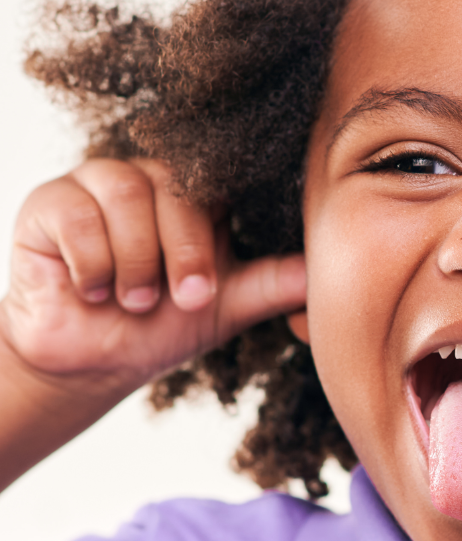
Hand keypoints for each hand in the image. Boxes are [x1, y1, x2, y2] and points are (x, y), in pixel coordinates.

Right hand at [0, 158, 305, 395]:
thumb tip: (331, 273)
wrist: (93, 362)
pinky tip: (93, 290)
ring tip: (135, 301)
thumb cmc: (163, 327)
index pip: (223, 180)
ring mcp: (99, 182)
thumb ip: (277, 283)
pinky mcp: (51, 199)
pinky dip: (92, 262)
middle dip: (187, 252)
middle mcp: (153, 179)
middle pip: (179, 185)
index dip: (224, 219)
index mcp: (199, 198)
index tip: (219, 274)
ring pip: (128, 192)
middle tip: (186, 299)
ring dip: (136, 261)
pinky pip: (76, 212)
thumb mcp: (229, 306)